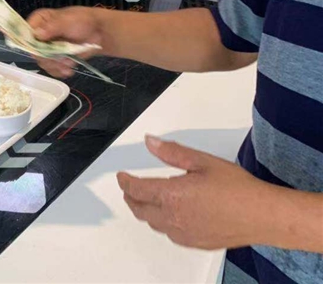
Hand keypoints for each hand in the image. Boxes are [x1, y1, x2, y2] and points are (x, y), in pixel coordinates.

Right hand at [27, 7, 104, 78]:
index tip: (40, 50)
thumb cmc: (82, 21)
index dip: (29, 43)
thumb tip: (37, 35)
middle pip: (33, 51)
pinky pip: (50, 69)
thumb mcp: (67, 20)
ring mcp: (46, 48)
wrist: (99, 32)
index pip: (25, 33)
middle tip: (63, 59)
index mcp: (38, 21)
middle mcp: (38, 35)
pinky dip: (59, 71)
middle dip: (49, 58)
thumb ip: (52, 27)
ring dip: (56, 65)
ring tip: (70, 63)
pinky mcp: (55, 59)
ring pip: (42, 62)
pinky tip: (69, 69)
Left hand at [117, 135, 269, 249]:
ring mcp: (184, 234)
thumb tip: (150, 142)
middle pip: (139, 209)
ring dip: (145, 211)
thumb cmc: (237, 189)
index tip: (122, 176)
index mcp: (171, 196)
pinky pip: (170, 234)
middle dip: (130, 197)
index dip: (125, 182)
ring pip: (153, 224)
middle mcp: (173, 218)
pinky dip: (162, 223)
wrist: (263, 216)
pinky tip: (169, 216)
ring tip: (146, 200)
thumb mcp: (202, 161)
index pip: (136, 190)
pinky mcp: (195, 243)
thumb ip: (172, 153)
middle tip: (129, 188)